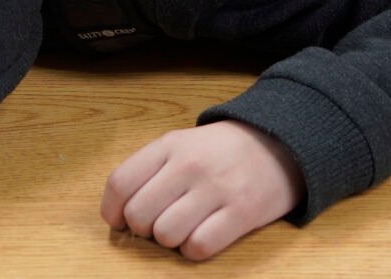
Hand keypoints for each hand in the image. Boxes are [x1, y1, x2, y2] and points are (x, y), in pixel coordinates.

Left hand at [101, 121, 302, 261]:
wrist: (278, 142)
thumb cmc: (220, 150)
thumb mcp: (181, 143)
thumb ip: (150, 170)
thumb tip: (119, 213)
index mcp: (169, 145)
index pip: (120, 182)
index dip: (112, 210)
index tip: (118, 220)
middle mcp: (190, 165)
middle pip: (139, 214)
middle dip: (142, 229)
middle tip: (158, 223)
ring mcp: (217, 188)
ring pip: (166, 234)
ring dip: (169, 241)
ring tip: (183, 228)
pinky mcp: (243, 212)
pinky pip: (199, 246)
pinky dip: (194, 250)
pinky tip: (201, 237)